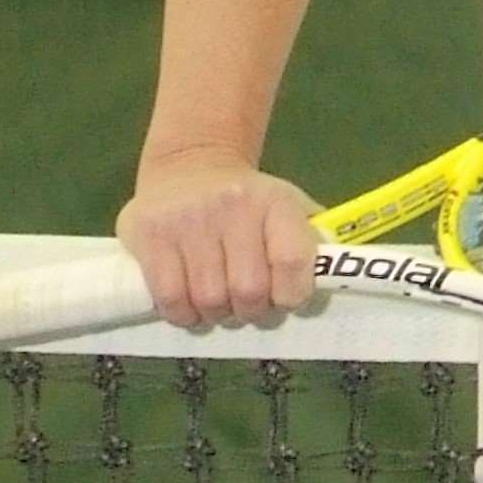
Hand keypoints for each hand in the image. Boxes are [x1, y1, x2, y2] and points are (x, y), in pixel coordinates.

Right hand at [116, 150, 321, 326]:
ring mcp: (188, 221)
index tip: (286, 299)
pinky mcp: (149, 236)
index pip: (292, 262)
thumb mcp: (290, 207)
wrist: (190, 165)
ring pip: (209, 301)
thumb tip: (333, 282)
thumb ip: (314, 242)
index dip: (292, 295)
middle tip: (250, 307)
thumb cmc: (251, 201)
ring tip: (220, 305)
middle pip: (249, 291)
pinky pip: (169, 299)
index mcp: (275, 202)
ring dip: (218, 316)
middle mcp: (232, 207)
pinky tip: (190, 306)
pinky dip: (183, 315)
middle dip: (253, 311)